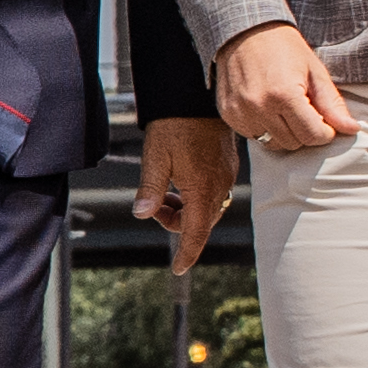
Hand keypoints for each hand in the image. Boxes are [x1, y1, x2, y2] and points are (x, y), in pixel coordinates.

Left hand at [136, 115, 235, 270]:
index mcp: (202, 190)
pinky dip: (195, 197)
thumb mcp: (155, 158)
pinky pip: (213, 193)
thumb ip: (150, 190)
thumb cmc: (173, 126)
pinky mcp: (227, 166)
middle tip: (155, 205)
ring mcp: (226, 176)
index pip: (194, 234)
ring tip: (164, 192)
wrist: (195, 97)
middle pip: (200, 224)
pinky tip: (178, 180)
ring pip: (207, 209)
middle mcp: (219, 186)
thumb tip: (141, 215)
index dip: (186, 254)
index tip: (178, 269)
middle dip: (177, 224)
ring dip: (185, 210)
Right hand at [213, 22, 355, 150]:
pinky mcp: (228, 114)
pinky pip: (253, 135)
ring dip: (285, 132)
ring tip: (285, 109)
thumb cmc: (283, 47)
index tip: (325, 120)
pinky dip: (265, 128)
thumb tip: (352, 129)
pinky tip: (266, 107)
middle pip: (294, 143)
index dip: (326, 131)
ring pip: (273, 143)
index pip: (313, 136)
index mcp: (284, 95)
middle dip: (305, 131)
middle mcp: (258, 107)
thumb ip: (332, 104)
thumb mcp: (314, 72)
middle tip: (305, 110)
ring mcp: (240, 112)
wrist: (244, 31)